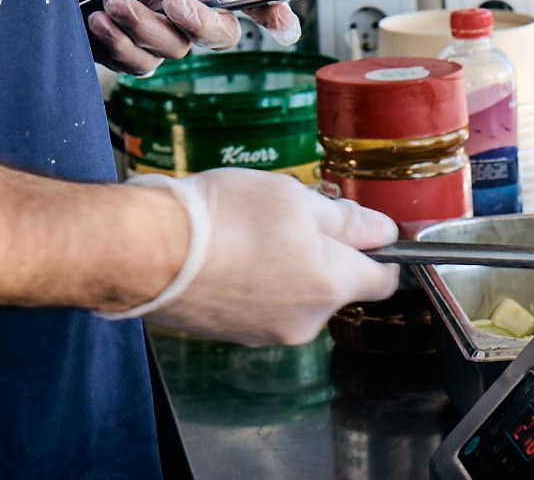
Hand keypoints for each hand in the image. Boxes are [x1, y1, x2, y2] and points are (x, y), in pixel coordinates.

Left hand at [65, 0, 297, 73]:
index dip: (269, 10)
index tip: (285, 26)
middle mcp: (185, 7)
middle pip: (221, 33)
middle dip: (201, 23)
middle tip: (173, 2)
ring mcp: (160, 35)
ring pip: (173, 48)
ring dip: (141, 26)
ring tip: (110, 0)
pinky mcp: (132, 55)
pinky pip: (139, 63)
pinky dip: (119, 43)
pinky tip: (97, 21)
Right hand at [143, 169, 399, 345]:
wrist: (149, 252)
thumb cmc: (222, 218)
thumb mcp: (293, 197)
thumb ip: (345, 219)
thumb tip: (382, 231)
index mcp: (330, 284)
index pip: (384, 279)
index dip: (381, 251)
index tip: (364, 230)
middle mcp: (306, 321)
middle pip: (333, 286)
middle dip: (319, 254)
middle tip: (285, 216)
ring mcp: (266, 333)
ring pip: (293, 296)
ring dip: (281, 268)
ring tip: (244, 232)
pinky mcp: (232, 335)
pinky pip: (258, 306)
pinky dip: (250, 283)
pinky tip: (223, 254)